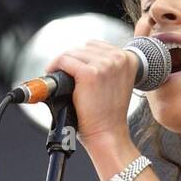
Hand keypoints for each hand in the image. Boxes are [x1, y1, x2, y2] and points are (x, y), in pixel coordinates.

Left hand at [43, 39, 139, 161]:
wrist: (107, 134)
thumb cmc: (108, 115)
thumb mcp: (115, 83)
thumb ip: (106, 67)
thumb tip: (80, 56)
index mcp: (129, 58)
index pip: (96, 46)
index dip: (81, 58)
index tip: (73, 69)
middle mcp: (119, 58)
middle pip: (83, 48)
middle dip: (71, 61)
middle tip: (63, 76)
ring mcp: (105, 65)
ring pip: (72, 53)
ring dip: (62, 65)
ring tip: (59, 78)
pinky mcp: (90, 73)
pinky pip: (63, 60)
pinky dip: (54, 67)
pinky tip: (52, 75)